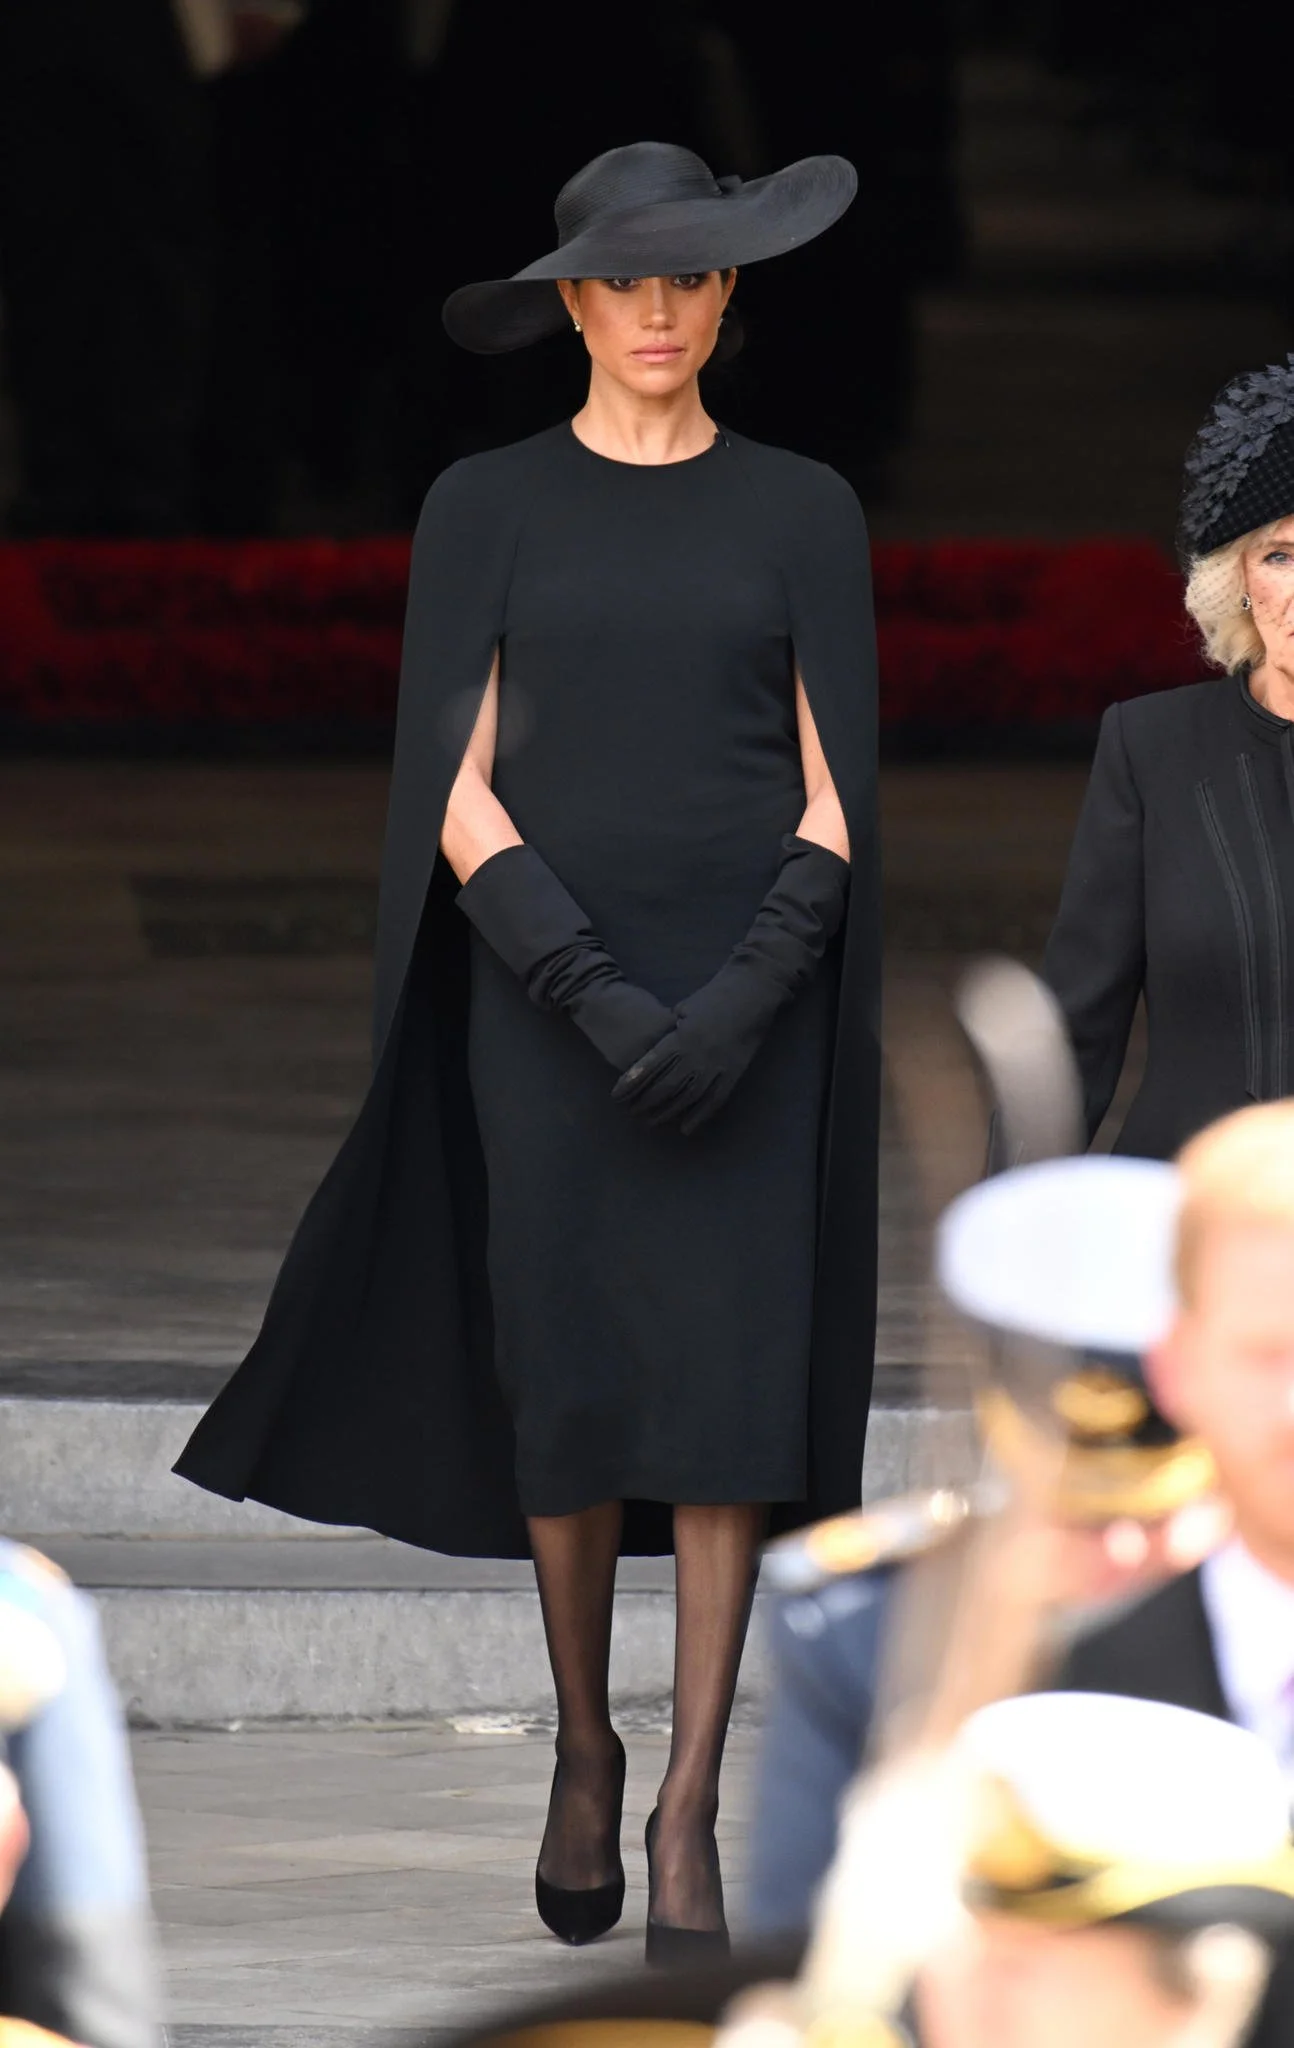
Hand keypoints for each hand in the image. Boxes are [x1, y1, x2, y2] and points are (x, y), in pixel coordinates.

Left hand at [612, 990, 762, 1134]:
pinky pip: (715, 1100)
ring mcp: (717, 1067)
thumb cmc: (714, 996)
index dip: (631, 1083)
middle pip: (665, 1087)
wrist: (752, 992)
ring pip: (687, 1098)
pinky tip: (685, 1129)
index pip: (650, 1066)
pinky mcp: (735, 1073)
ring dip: (667, 1113)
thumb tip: (653, 1052)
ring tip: (651, 1121)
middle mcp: (697, 1056)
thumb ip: (668, 1031)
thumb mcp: (683, 1008)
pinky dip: (699, 1117)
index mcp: (681, 1037)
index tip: (616, 1094)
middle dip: (645, 1102)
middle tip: (631, 1111)